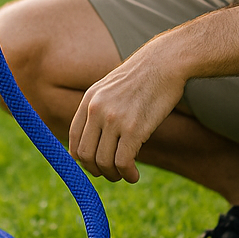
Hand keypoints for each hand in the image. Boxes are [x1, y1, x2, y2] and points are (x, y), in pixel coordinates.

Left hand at [68, 37, 186, 182]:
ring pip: (103, 162)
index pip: (73, 138)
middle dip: (96, 170)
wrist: (165, 62)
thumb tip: (94, 140)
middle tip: (110, 173)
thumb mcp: (111, 88)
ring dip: (113, 175)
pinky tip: (134, 175)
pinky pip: (123, 162)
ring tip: (125, 174)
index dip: (81, 158)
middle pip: (85, 154)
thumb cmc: (143, 77)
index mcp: (89, 99)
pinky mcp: (134, 128)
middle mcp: (97, 109)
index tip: (93, 165)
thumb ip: (99, 109)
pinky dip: (127, 174)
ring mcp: (114, 119)